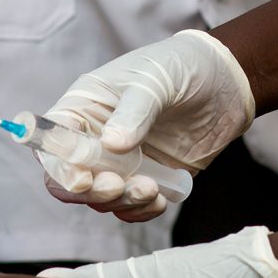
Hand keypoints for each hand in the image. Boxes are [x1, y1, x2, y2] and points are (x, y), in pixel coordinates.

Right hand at [40, 30, 253, 215]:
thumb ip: (133, 112)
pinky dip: (139, 210)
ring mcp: (119, 162)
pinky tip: (160, 199)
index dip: (58, 165)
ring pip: (98, 198)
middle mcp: (93, 138)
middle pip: (67, 180)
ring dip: (120, 200)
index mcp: (83, 108)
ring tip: (150, 188)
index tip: (82, 177)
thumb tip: (111, 145)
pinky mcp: (145, 179)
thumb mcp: (154, 81)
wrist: (226, 83)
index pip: (52, 143)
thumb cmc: (179, 67)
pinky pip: (129, 206)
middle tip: (117, 186)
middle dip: (89, 191)